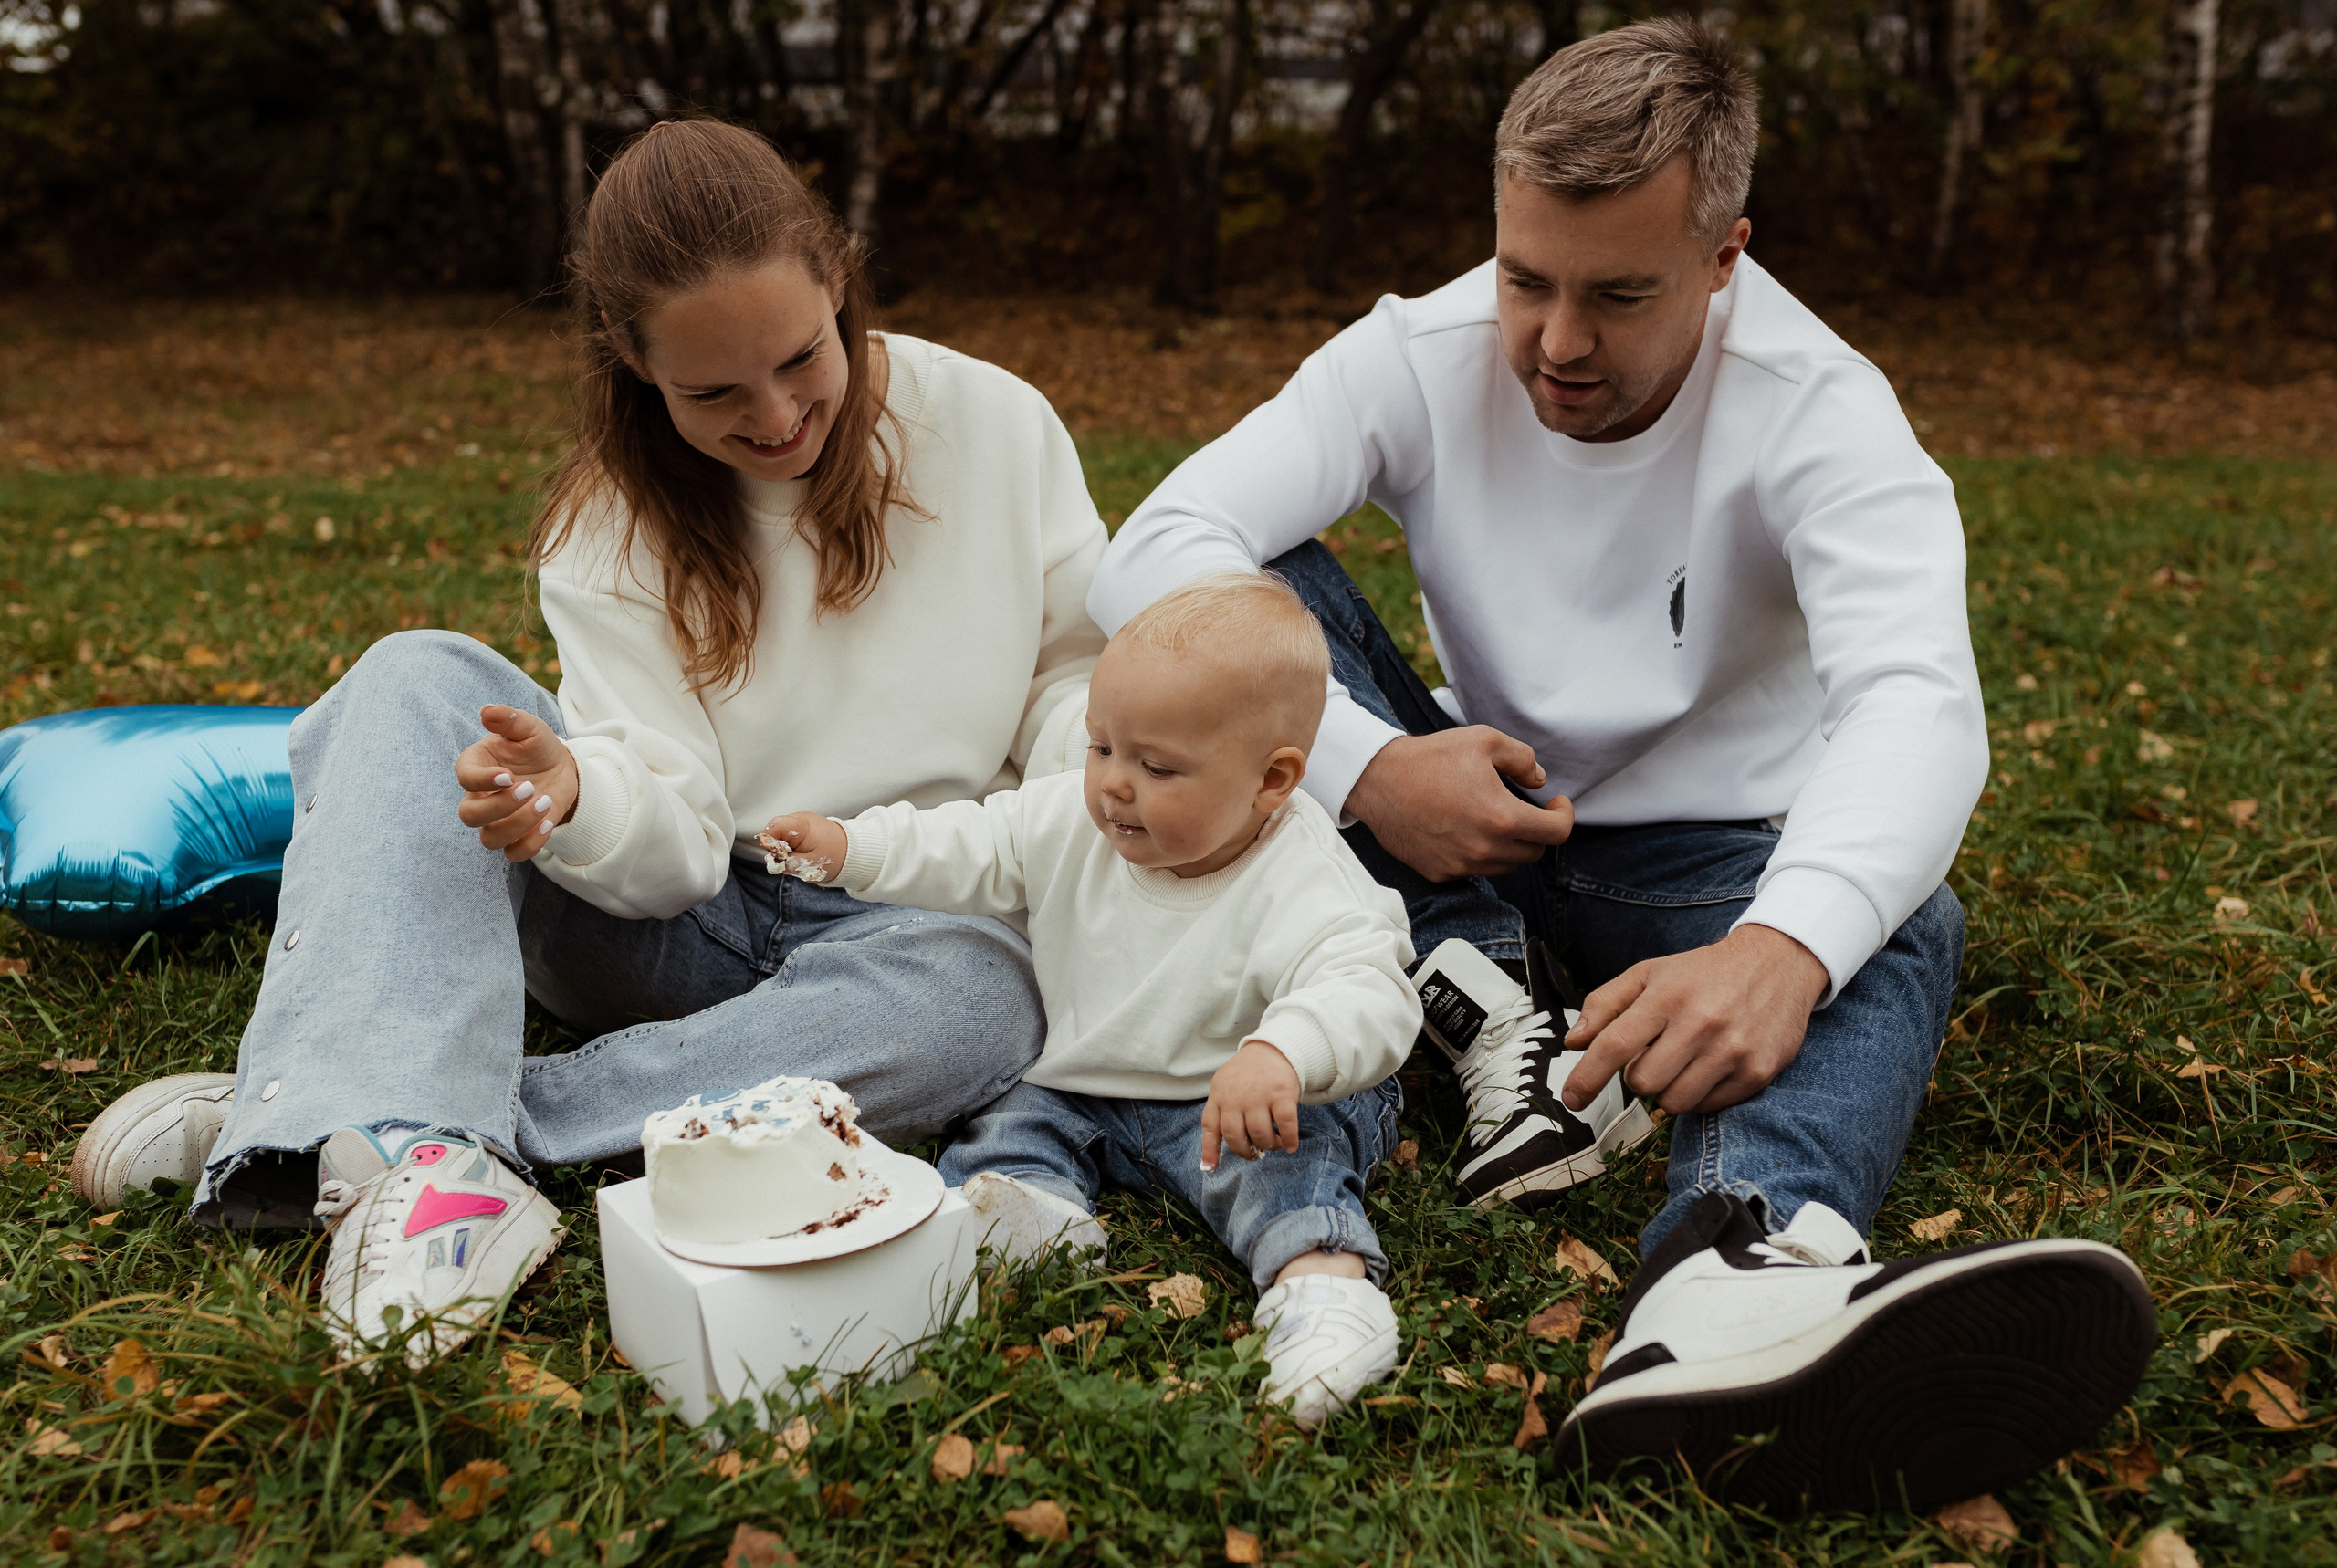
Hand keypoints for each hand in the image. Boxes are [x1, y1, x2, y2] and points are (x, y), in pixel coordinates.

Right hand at [455, 705, 579, 861]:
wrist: (560, 767)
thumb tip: (488, 710)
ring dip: (517, 826)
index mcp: (475, 766)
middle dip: (499, 807)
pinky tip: (548, 823)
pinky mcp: (516, 836)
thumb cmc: (535, 745)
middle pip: (469, 816)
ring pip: (490, 839)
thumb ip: (509, 719)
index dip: (482, 781)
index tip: (508, 775)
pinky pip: (513, 853)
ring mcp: (496, 820)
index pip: (464, 778)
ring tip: (545, 802)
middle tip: (529, 788)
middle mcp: (479, 797)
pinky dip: (530, 844)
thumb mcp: (528, 727)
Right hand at [760, 812, 847, 883]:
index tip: (778, 856)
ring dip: (786, 847)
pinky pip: (789, 834)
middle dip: (779, 847)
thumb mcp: (809, 865)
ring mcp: (802, 819)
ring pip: (781, 833)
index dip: (770, 842)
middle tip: (793, 858)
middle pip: (775, 830)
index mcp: (802, 826)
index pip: (774, 826)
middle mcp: (800, 818)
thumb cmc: (834, 857)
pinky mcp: (804, 824)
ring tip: (802, 855)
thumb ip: (788, 862)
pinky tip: (804, 851)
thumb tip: (772, 860)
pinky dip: (793, 844)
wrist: (854, 850)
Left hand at [1200, 1041, 1302, 1170]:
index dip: (1209, 1150)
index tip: (1210, 1168)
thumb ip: (1221, 1112)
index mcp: (1219, 1096)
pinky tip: (1291, 1145)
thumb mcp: (1225, 1087)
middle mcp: (1236, 1097)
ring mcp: (1259, 1095)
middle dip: (1246, 1152)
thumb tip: (1214, 1150)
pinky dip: (1289, 1139)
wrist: (1274, 1048)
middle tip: (1255, 1154)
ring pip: (1260, 1134)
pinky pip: (1285, 1125)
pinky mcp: (1282, 1094)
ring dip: (1269, 1145)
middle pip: (1236, 1136)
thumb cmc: (1248, 1075)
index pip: (1211, 1126)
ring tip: (1274, 1145)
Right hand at [1344, 727, 1572, 880]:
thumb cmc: (1430, 757)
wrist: (1377, 781)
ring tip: (1493, 818)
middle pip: (1534, 852)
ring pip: (1506, 865)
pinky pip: (1475, 870)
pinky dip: (1480, 854)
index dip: (1564, 817)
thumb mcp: (1483, 740)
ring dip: (1510, 845)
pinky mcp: (1441, 873)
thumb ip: (1522, 758)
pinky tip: (1465, 830)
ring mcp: (1461, 866)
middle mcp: (1484, 849)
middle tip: (1526, 809)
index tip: (1556, 804)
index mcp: (1501, 817)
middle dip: (1537, 830)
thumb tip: (1540, 780)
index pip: (1556, 833)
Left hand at [1559, 924, 1829, 1115]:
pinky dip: (1700, 1095)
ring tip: (1682, 1061)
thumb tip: (1574, 1042)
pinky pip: (1709, 1107)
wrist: (1778, 963)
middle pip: (1643, 1082)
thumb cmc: (1703, 972)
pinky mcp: (1758, 1072)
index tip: (1571, 1098)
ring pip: (1675, 1102)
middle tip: (1654, 1055)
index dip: (1587, 1077)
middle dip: (1638, 1076)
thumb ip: (1606, 1004)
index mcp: (1666, 995)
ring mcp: (1732, 1050)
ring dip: (1668, 1090)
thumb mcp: (1649, 973)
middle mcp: (1701, 1023)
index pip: (1615, 1045)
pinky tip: (1709, 1066)